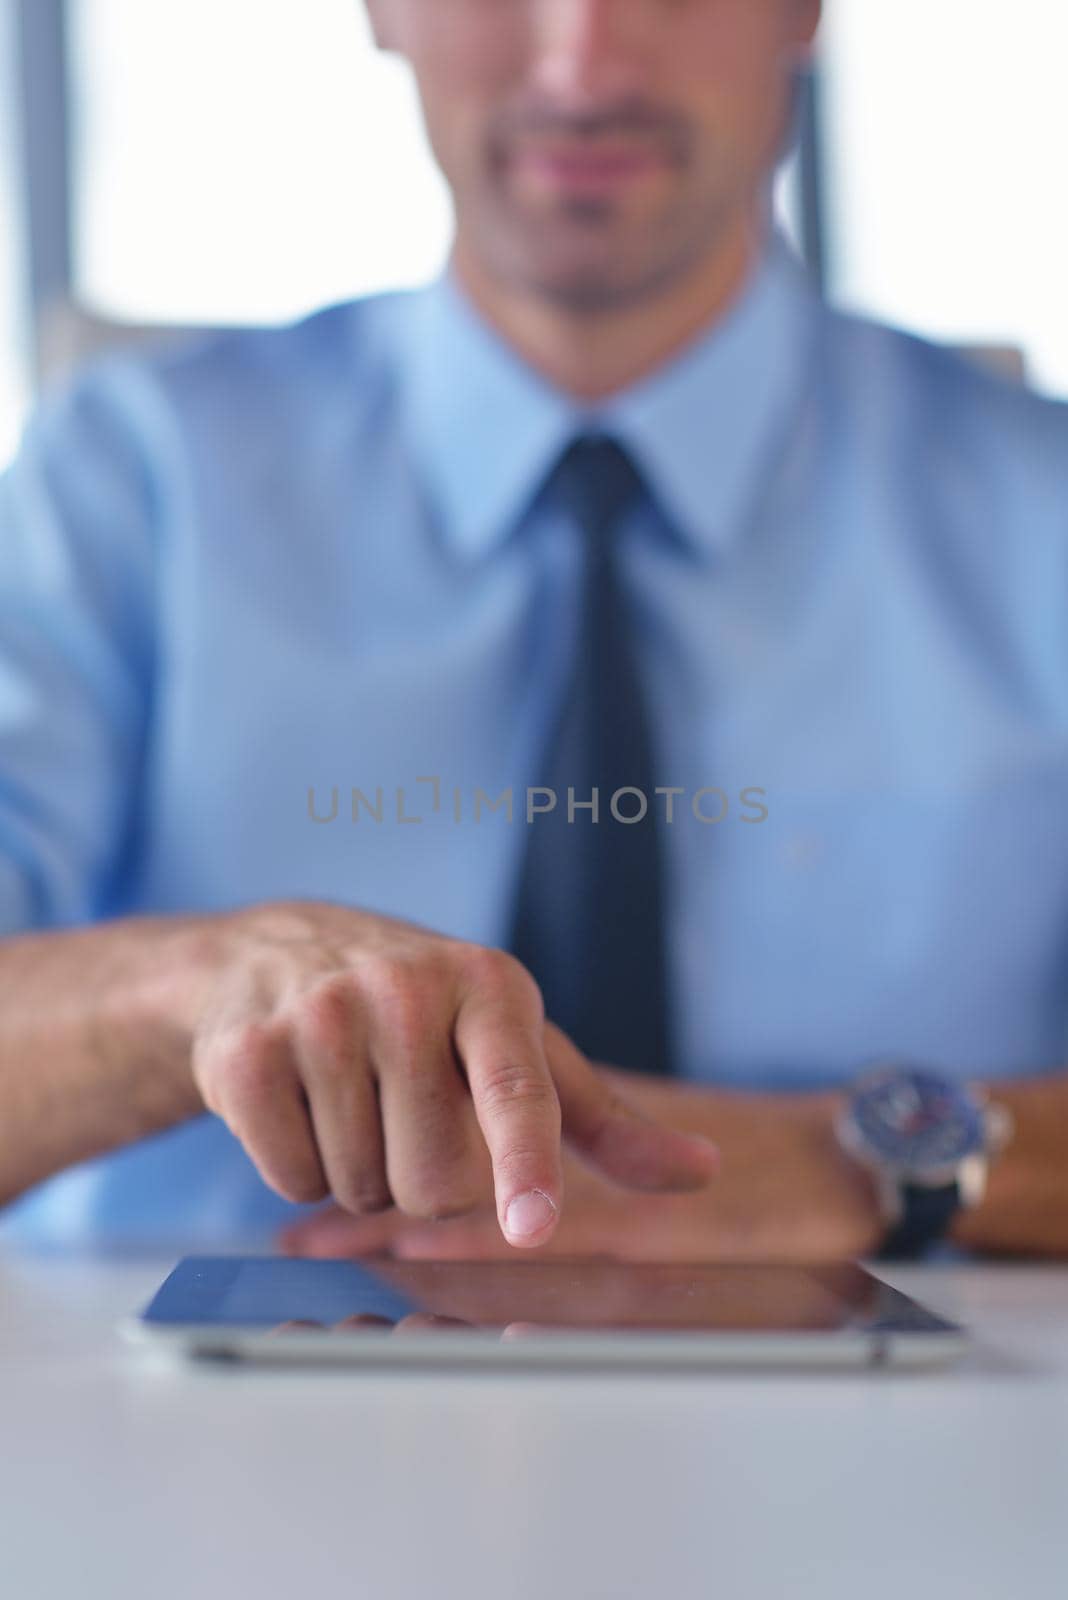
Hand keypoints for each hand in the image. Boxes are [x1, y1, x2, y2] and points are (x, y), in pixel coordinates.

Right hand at [189, 901, 717, 1247]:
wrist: (277, 956)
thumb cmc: (429, 1018)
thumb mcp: (521, 1049)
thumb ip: (606, 1121)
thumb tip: (703, 1171)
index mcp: (492, 988)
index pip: (516, 1093)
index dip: (525, 1167)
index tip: (532, 1225)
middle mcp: (406, 990)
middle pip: (436, 1180)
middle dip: (426, 1176)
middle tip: (406, 1110)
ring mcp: (319, 1016)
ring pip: (361, 1188)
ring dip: (361, 1173)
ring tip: (351, 1098)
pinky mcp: (245, 1053)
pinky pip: (288, 1181)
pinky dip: (297, 1171)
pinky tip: (298, 1102)